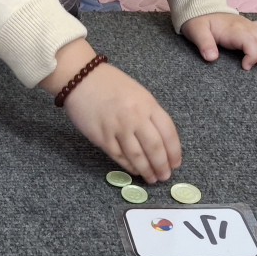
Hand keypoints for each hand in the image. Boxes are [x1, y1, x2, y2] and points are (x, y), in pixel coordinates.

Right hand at [60, 63, 181, 183]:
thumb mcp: (138, 93)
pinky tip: (134, 170)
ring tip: (151, 178)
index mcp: (148, 104)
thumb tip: (161, 140)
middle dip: (162, 166)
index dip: (174, 152)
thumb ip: (149, 114)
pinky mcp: (102, 137)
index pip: (168, 133)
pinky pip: (119, 156)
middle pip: (155, 148)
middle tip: (165, 176)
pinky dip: (129, 166)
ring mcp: (118, 128)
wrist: (81, 77)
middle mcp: (135, 117)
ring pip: (137, 156)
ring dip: (147, 170)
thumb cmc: (111, 84)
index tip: (175, 163)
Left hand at [181, 12, 256, 70]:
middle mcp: (246, 26)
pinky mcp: (251, 26)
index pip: (253, 43)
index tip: (245, 66)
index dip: (253, 57)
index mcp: (234, 29)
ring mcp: (250, 25)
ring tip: (255, 60)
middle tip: (248, 65)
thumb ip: (204, 44)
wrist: (202, 6)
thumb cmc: (199, 20)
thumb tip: (212, 58)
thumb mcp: (196, 32)